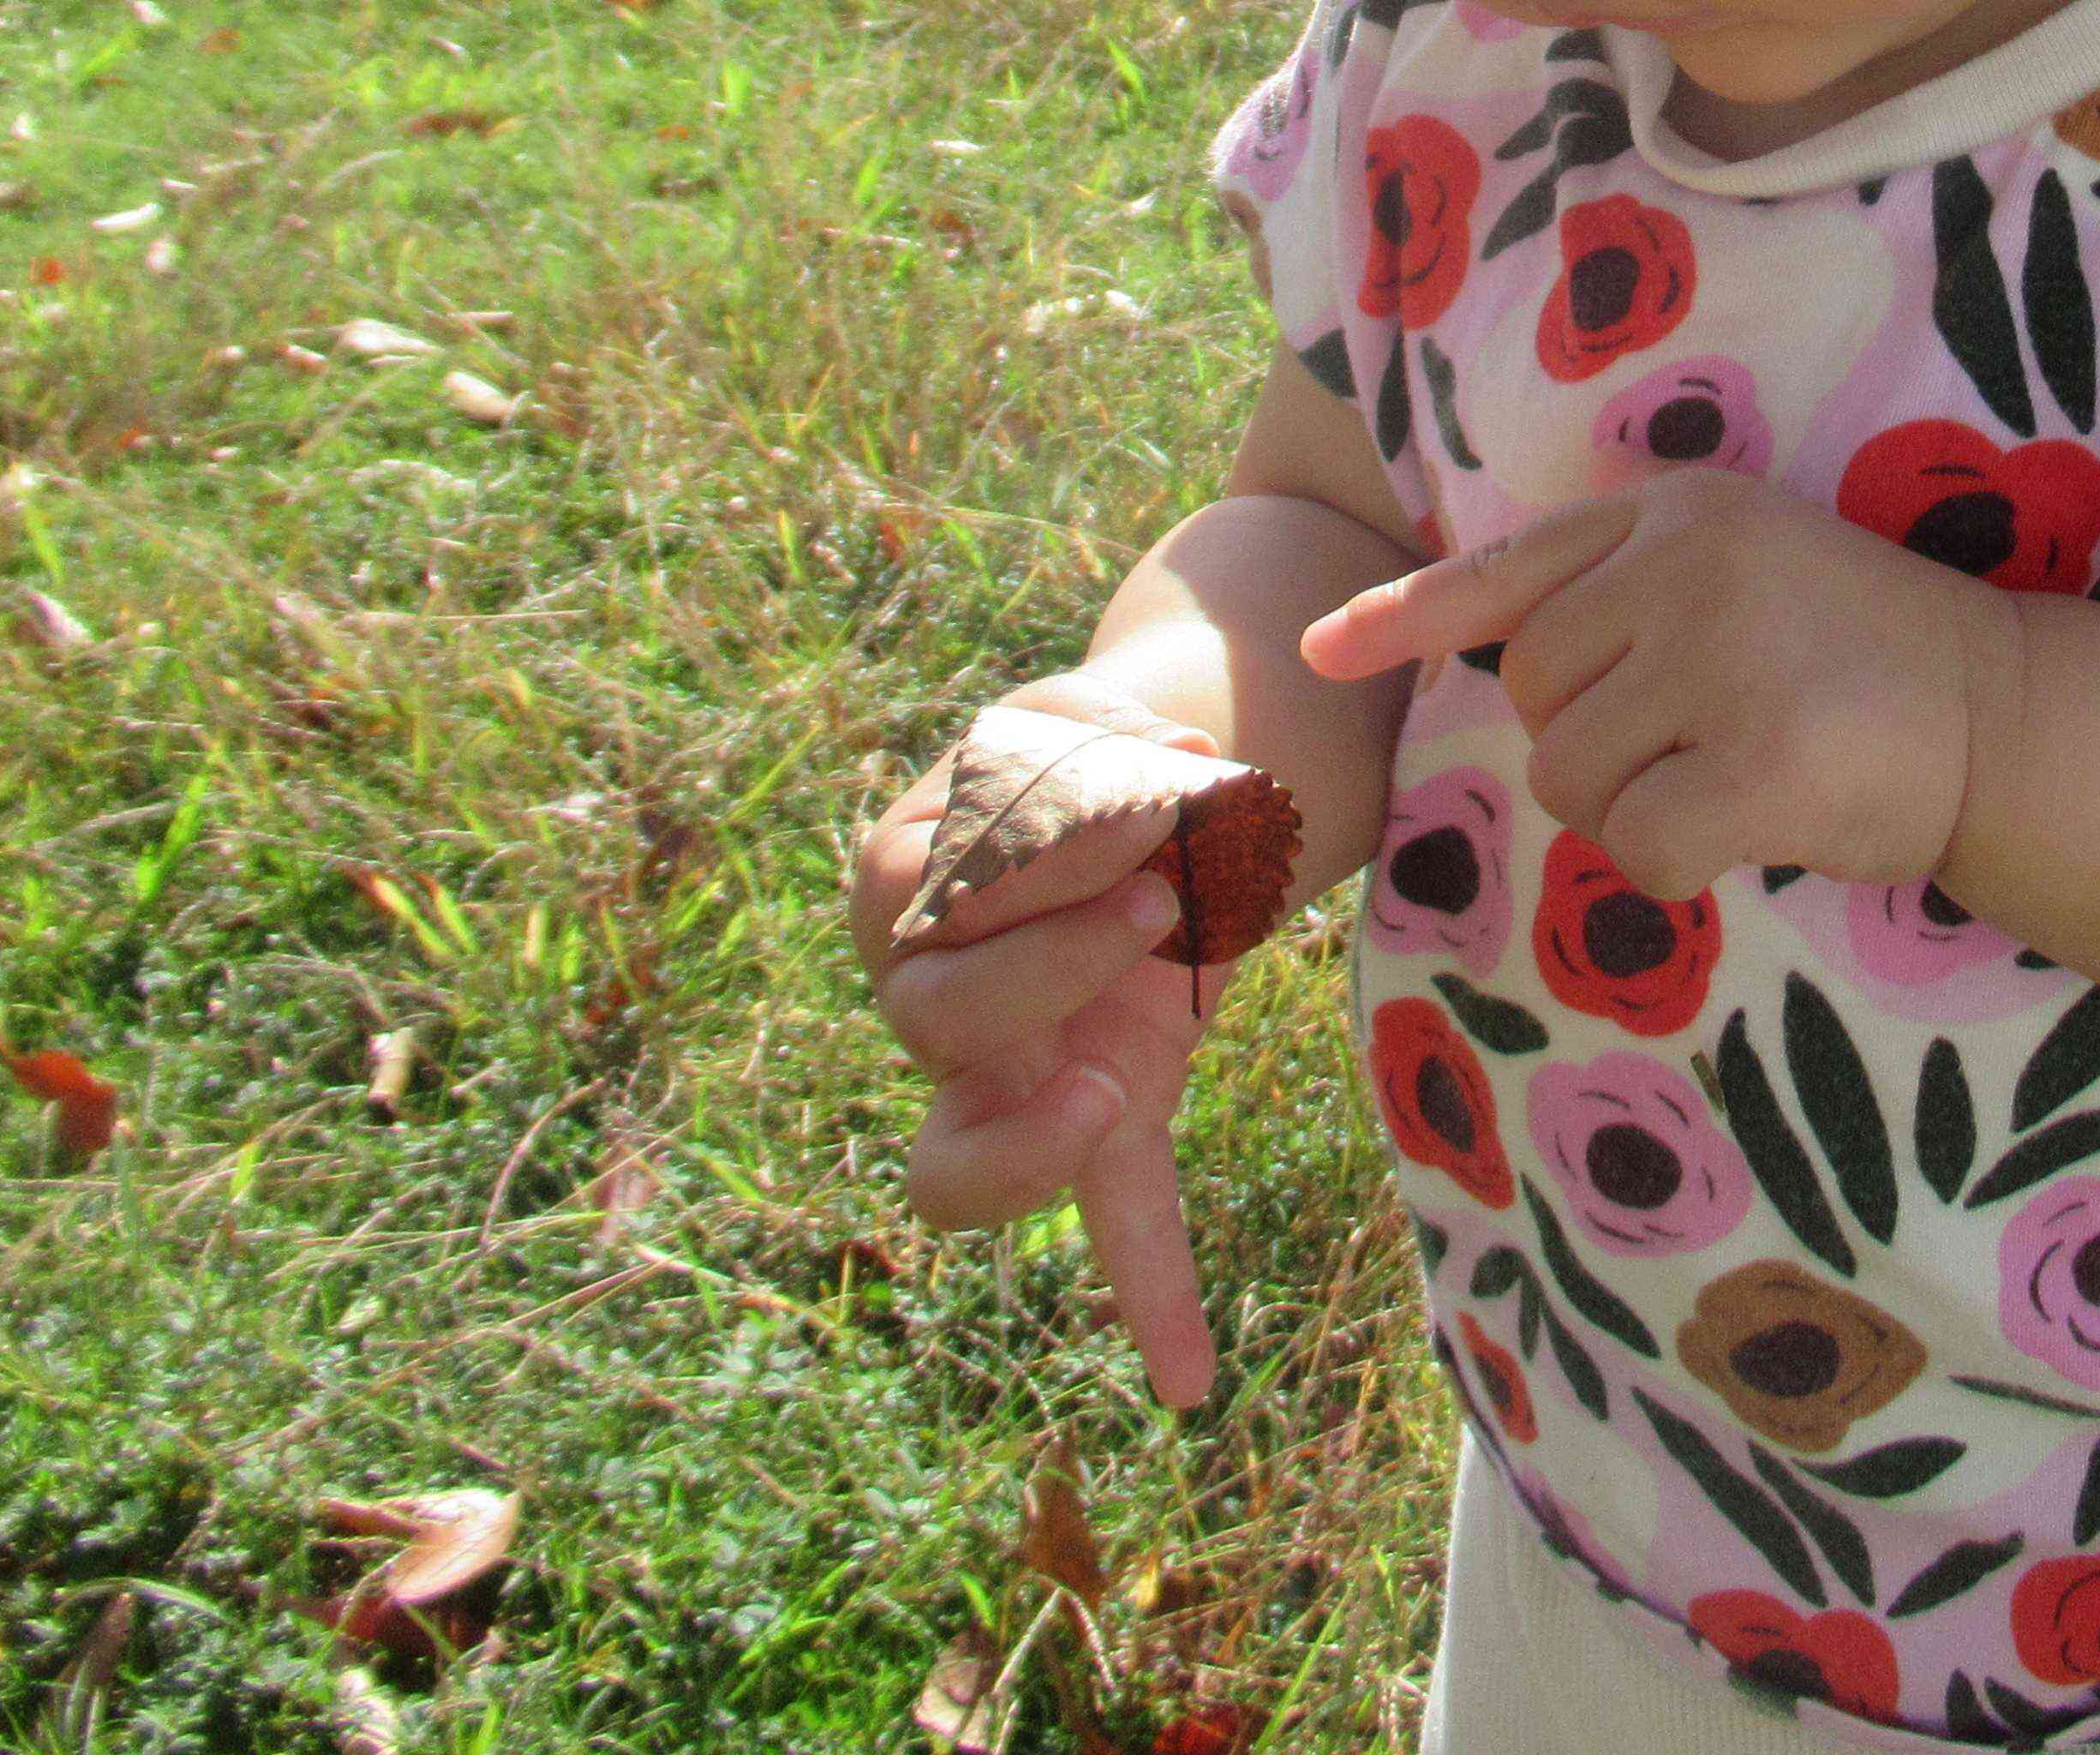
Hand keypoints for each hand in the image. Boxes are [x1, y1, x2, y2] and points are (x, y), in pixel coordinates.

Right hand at [848, 685, 1229, 1407]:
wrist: (1154, 788)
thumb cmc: (1099, 751)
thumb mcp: (1087, 721)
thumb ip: (1109, 740)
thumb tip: (1192, 765)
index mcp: (906, 886)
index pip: (928, 891)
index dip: (1043, 856)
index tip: (1152, 798)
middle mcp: (931, 997)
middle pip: (938, 1020)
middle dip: (1050, 963)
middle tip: (1158, 905)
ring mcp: (1007, 1078)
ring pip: (960, 1159)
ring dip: (1038, 1144)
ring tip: (1116, 1091)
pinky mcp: (1101, 1113)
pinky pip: (1112, 1217)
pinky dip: (1156, 1294)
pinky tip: (1193, 1377)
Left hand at [1298, 470, 2015, 906]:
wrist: (2009, 714)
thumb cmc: (1864, 660)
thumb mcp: (1743, 574)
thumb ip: (1629, 595)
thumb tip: (1486, 664)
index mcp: (1676, 507)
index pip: (1511, 563)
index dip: (1406, 611)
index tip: (1317, 647)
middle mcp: (1688, 560)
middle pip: (1533, 696)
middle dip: (1595, 742)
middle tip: (1706, 738)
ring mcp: (1724, 652)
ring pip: (1572, 777)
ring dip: (1636, 806)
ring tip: (1739, 772)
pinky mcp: (1760, 754)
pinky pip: (1635, 845)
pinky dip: (1677, 863)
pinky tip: (1755, 825)